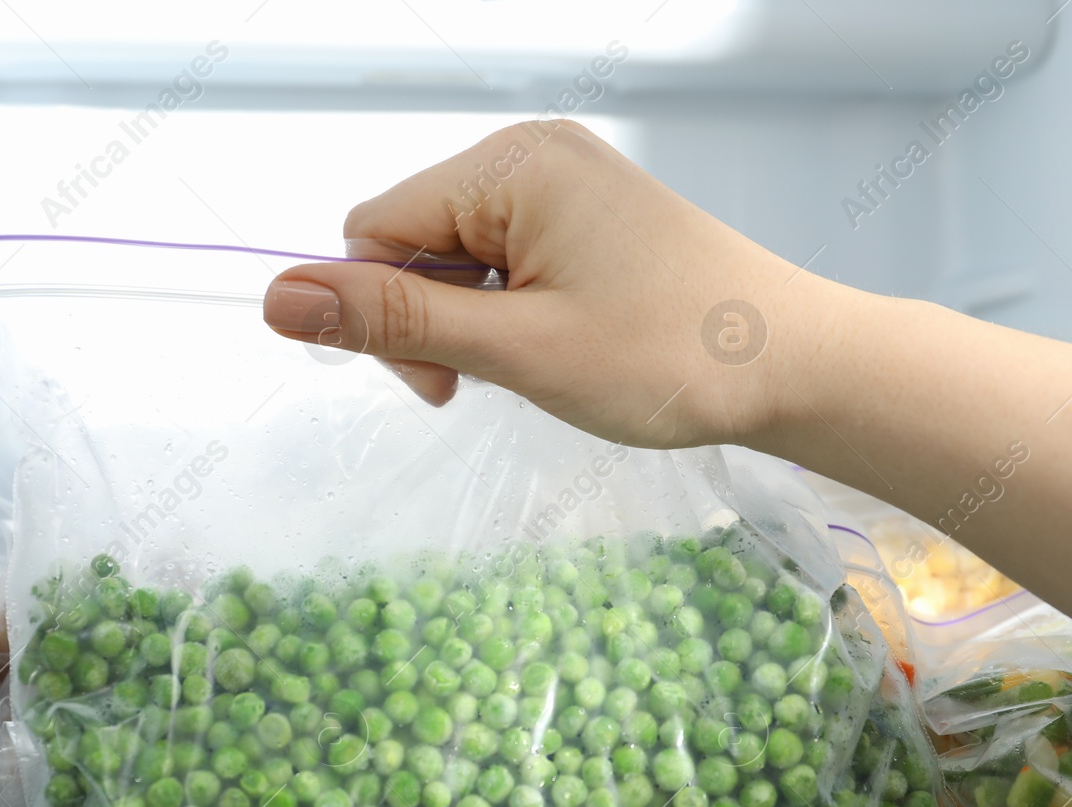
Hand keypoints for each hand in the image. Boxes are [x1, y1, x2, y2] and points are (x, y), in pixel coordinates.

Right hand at [263, 121, 848, 448]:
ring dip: (473, 322)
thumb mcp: (515, 347)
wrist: (796, 364)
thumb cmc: (666, 357)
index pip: (376, 228)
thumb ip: (393, 320)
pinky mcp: (592, 215)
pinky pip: (509, 257)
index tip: (444, 385)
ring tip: (540, 365)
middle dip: (430, 318)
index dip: (384, 313)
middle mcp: (536, 154)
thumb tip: (275, 300)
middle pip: (414, 237)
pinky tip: (559, 345)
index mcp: (512, 165)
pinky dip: (512, 310)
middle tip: (492, 381)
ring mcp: (569, 182)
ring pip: (460, 255)